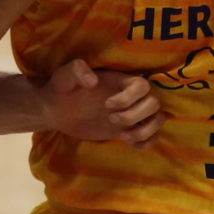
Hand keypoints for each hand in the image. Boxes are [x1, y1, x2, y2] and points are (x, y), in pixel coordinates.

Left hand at [41, 59, 163, 146]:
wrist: (55, 110)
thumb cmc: (61, 89)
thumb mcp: (63, 77)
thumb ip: (76, 71)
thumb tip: (92, 80)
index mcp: (119, 81)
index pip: (142, 85)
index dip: (130, 98)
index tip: (107, 105)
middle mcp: (130, 97)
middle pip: (154, 104)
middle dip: (135, 116)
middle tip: (111, 120)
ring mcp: (131, 114)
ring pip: (158, 119)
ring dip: (144, 130)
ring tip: (123, 135)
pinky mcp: (127, 131)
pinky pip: (152, 137)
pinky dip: (145, 142)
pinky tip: (126, 141)